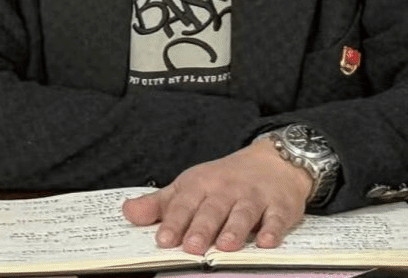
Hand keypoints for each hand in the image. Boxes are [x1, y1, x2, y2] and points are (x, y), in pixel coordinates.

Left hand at [122, 136, 310, 254]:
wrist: (274, 160)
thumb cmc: (225, 180)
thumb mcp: (191, 186)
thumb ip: (160, 204)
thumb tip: (127, 213)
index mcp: (201, 184)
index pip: (184, 203)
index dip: (174, 221)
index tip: (163, 240)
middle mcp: (227, 190)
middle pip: (213, 209)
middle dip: (202, 227)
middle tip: (192, 247)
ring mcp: (254, 197)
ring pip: (244, 213)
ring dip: (235, 229)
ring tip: (225, 246)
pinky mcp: (280, 206)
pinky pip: (276, 218)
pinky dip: (273, 229)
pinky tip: (266, 241)